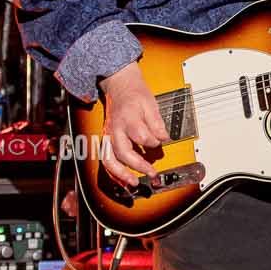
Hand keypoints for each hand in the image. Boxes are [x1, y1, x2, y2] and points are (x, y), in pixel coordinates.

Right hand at [97, 63, 168, 188]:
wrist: (119, 87)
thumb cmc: (135, 95)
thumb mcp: (151, 104)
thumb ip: (157, 123)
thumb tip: (164, 138)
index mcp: (127, 118)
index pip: (140, 135)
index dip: (152, 141)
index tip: (160, 141)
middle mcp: (115, 128)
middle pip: (122, 152)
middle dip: (137, 165)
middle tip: (151, 173)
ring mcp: (108, 135)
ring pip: (109, 159)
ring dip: (120, 174)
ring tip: (133, 183)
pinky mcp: (106, 139)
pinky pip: (106, 158)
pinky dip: (113, 171)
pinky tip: (124, 178)